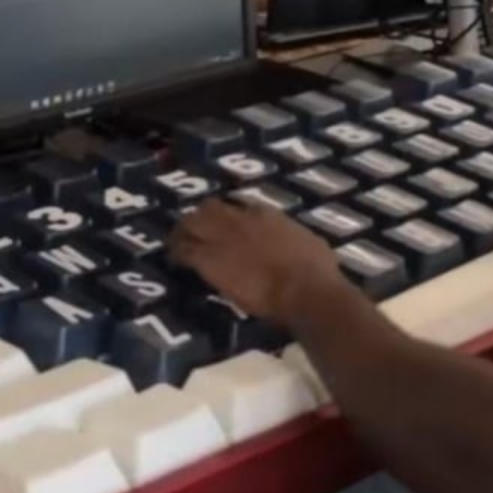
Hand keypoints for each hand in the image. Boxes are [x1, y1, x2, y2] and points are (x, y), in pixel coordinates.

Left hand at [170, 199, 347, 323]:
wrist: (302, 288)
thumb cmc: (316, 270)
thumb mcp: (311, 245)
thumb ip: (296, 241)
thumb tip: (298, 246)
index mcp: (267, 215)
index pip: (240, 204)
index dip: (230, 214)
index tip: (226, 223)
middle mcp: (240, 219)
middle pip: (209, 208)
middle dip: (200, 218)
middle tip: (194, 230)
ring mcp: (222, 237)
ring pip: (191, 224)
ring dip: (183, 232)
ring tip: (178, 243)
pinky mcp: (209, 259)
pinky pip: (185, 250)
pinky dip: (178, 254)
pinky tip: (176, 262)